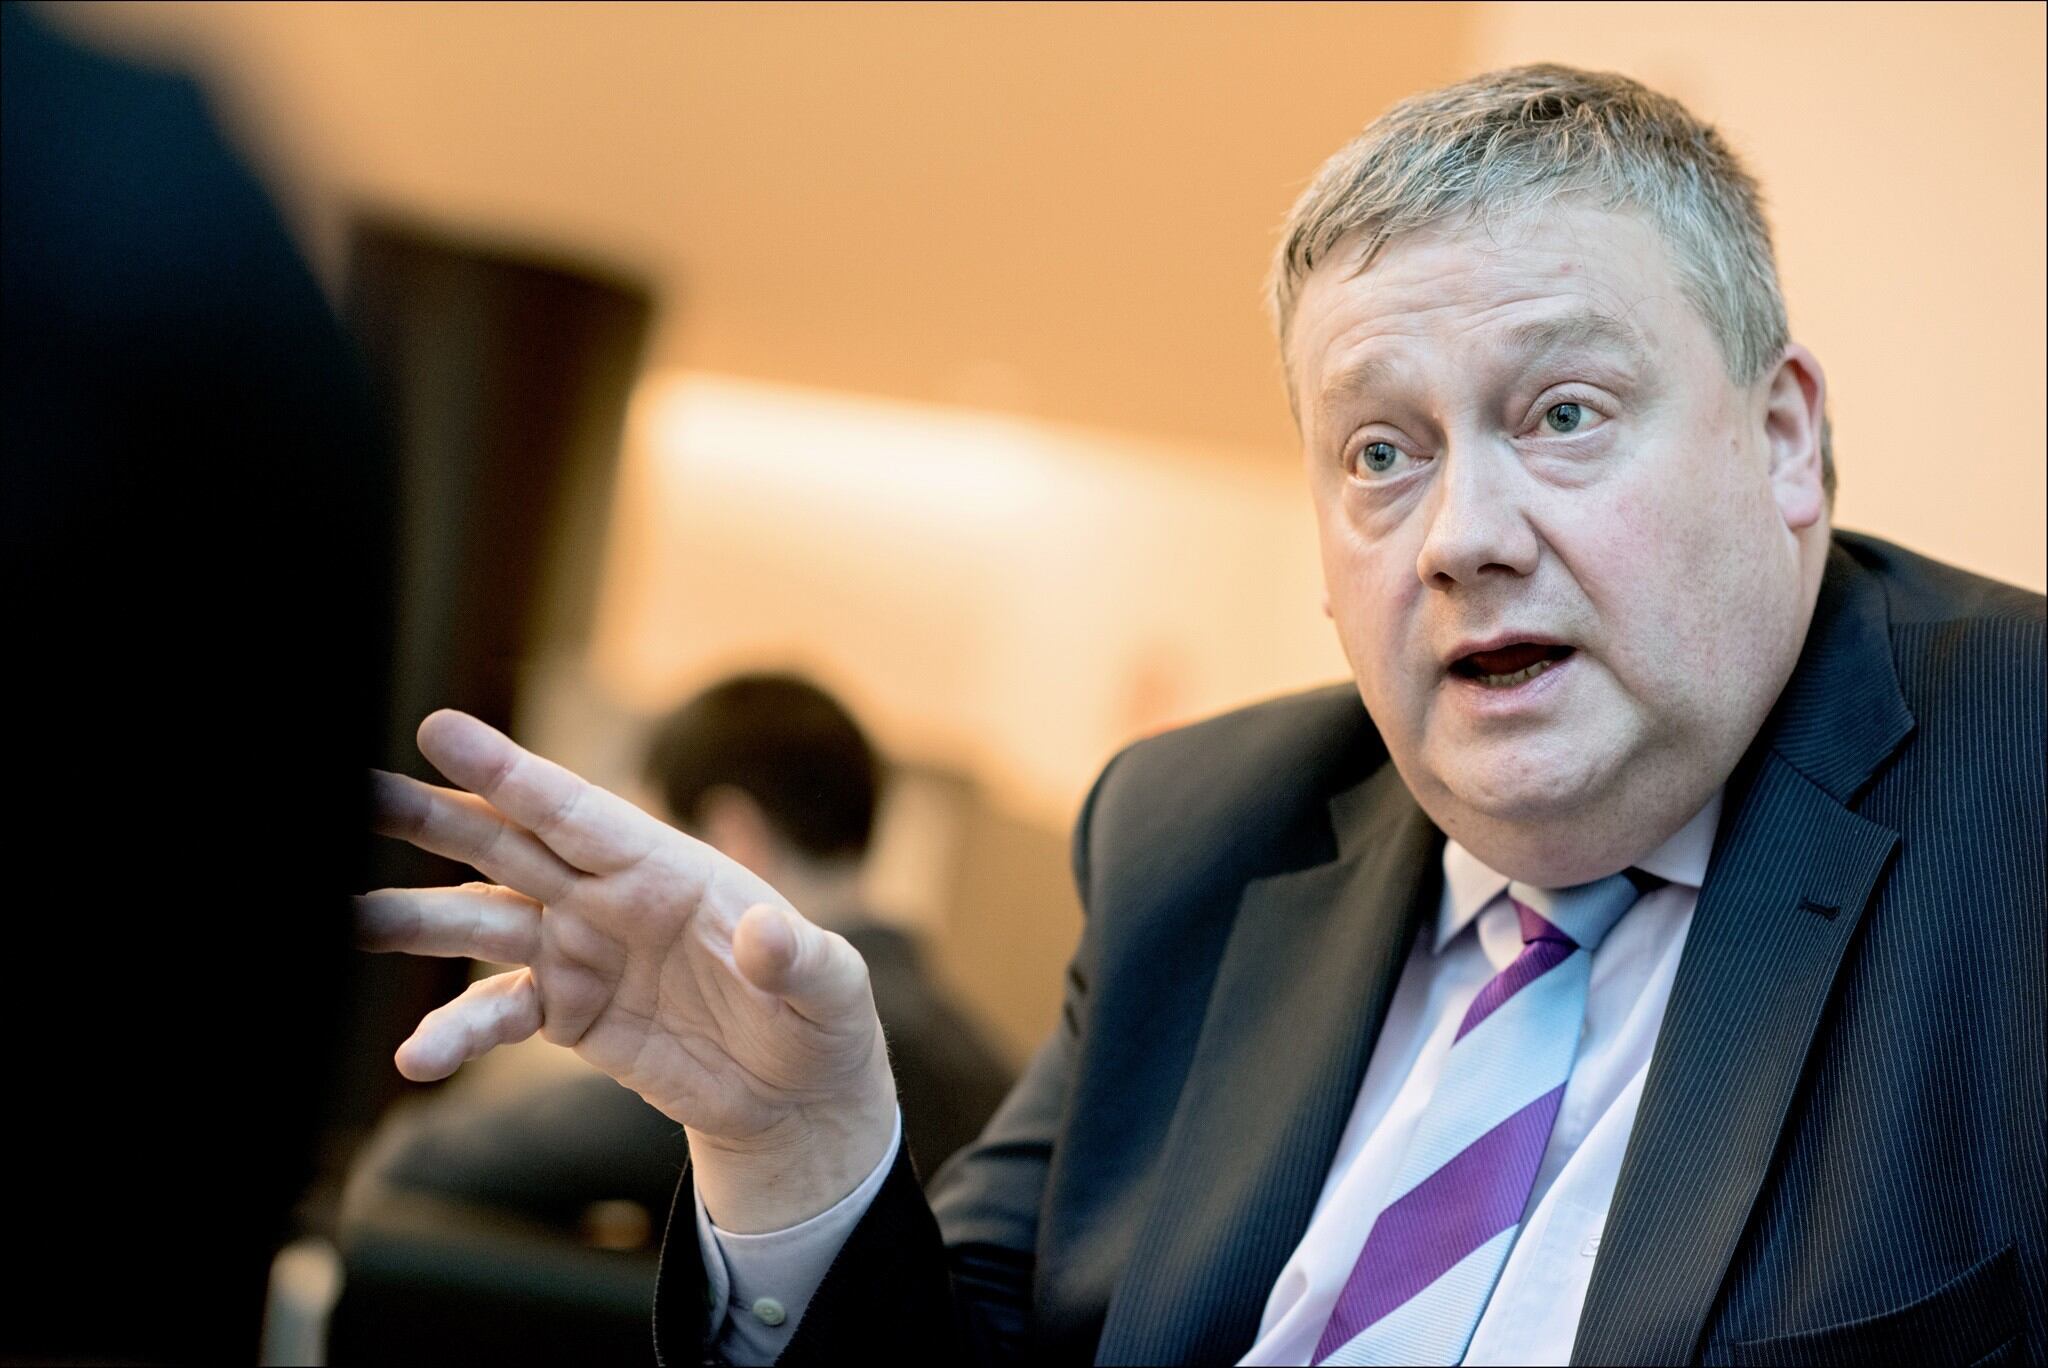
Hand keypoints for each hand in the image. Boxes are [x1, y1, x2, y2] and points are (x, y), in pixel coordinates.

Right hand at [357, 709, 896, 1230]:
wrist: (797, 1095)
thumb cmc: (820, 1019)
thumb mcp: (831, 989)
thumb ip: (799, 959)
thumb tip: (767, 935)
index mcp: (668, 868)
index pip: (578, 811)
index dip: (510, 772)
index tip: (441, 731)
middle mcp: (611, 897)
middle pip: (510, 845)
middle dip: (436, 817)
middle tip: (359, 794)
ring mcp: (580, 950)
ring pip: (482, 920)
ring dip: (414, 921)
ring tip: (348, 919)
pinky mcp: (566, 1012)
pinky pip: (496, 1014)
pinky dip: (455, 1033)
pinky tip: (415, 1057)